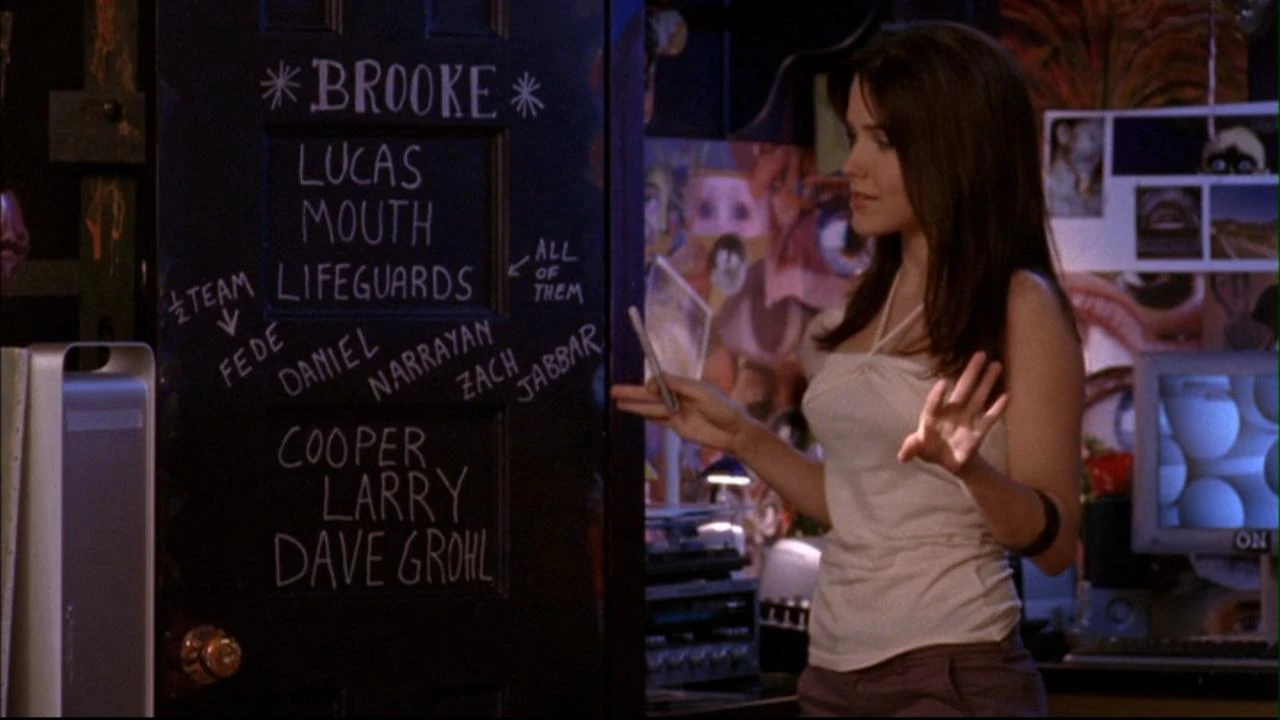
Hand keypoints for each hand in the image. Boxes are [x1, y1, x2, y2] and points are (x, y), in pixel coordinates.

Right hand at [611, 374, 754, 454]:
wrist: (735, 432)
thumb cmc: (722, 407)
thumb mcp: (701, 392)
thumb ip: (677, 385)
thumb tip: (652, 382)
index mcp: (684, 385)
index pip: (660, 381)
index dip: (649, 384)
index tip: (644, 386)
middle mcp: (677, 397)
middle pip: (650, 395)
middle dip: (632, 393)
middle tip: (612, 390)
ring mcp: (676, 413)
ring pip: (651, 408)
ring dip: (634, 405)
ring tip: (616, 402)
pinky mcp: (677, 427)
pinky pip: (658, 419)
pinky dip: (645, 416)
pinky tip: (633, 412)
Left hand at [897, 351, 1008, 474]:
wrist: (948, 460)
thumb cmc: (930, 449)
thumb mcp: (918, 449)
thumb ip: (911, 449)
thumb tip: (902, 456)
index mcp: (933, 416)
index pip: (934, 403)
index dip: (937, 395)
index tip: (942, 383)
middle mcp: (952, 412)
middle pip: (963, 389)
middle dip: (971, 372)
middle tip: (980, 353)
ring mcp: (967, 419)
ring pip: (979, 397)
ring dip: (987, 382)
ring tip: (996, 364)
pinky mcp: (978, 432)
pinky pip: (989, 418)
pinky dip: (997, 408)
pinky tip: (1006, 396)